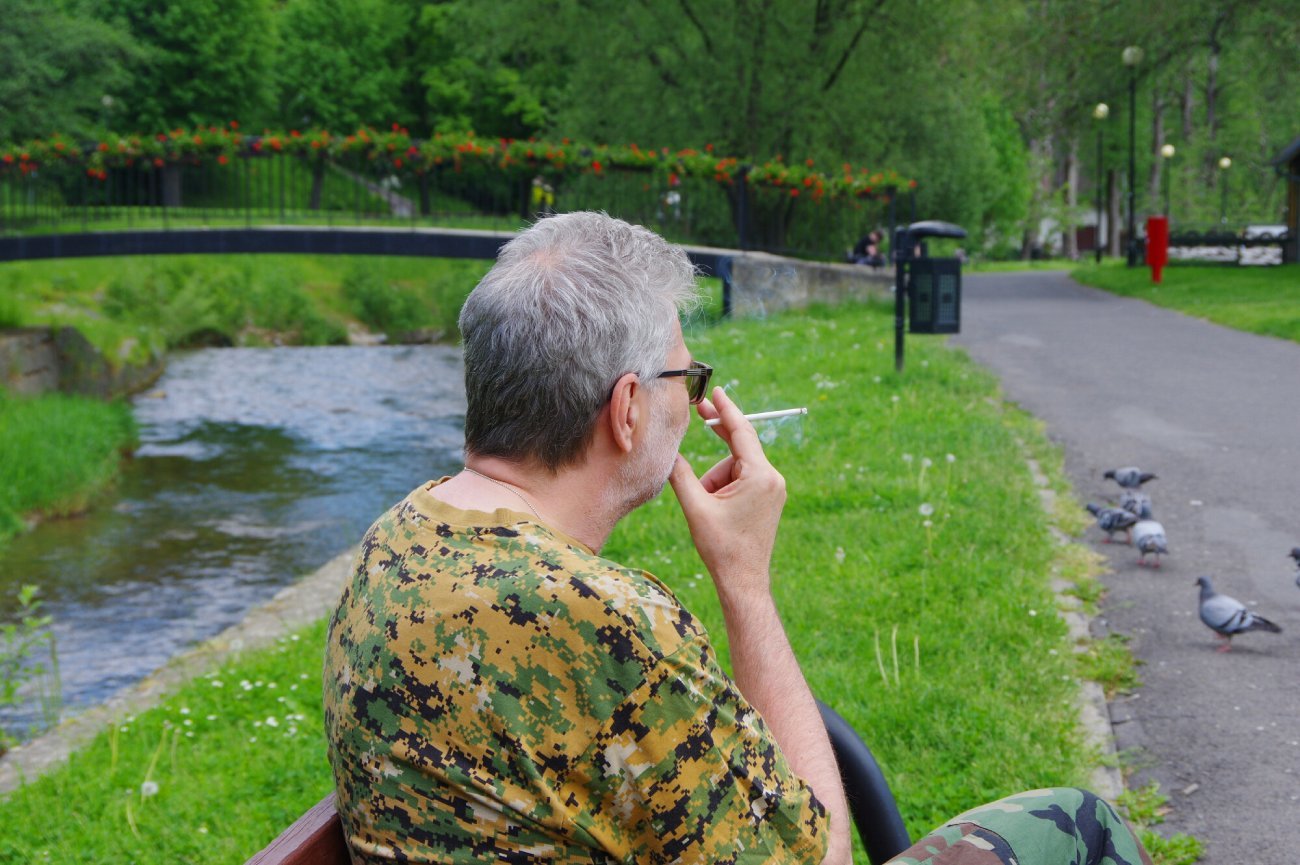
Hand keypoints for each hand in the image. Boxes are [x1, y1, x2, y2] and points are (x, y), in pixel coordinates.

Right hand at [668, 387, 786, 599]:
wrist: (744, 580)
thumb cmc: (721, 547)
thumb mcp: (695, 507)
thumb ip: (680, 474)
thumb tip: (666, 452)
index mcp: (759, 476)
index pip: (741, 432)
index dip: (726, 409)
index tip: (717, 391)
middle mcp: (773, 478)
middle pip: (739, 448)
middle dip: (717, 440)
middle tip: (699, 411)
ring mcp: (774, 489)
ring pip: (736, 468)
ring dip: (715, 481)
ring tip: (707, 510)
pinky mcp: (770, 499)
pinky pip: (744, 480)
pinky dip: (724, 487)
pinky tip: (715, 510)